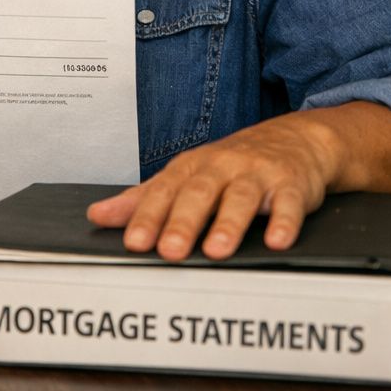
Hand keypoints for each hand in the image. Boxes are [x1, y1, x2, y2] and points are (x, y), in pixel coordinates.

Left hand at [86, 111, 343, 261]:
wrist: (293, 139)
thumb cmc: (230, 165)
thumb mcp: (185, 176)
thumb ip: (143, 199)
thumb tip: (98, 215)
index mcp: (190, 168)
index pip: (163, 193)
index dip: (147, 217)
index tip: (134, 242)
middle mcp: (220, 167)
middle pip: (198, 193)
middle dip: (183, 222)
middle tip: (170, 251)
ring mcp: (256, 174)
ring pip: (240, 197)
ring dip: (228, 224)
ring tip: (217, 251)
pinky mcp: (290, 184)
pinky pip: (288, 203)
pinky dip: (284, 222)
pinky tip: (276, 241)